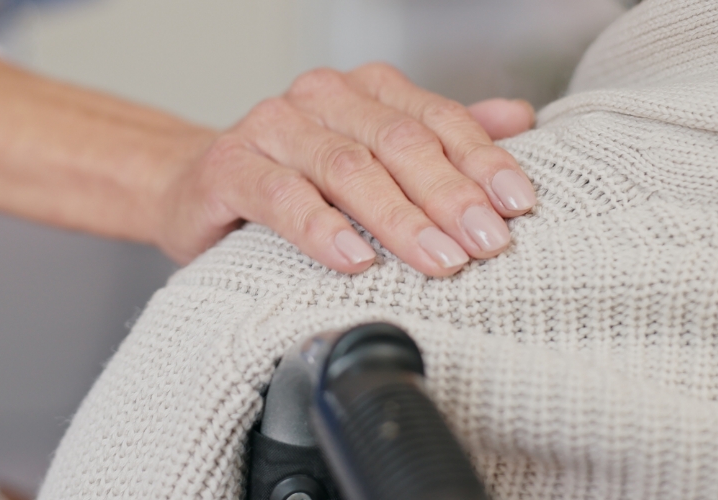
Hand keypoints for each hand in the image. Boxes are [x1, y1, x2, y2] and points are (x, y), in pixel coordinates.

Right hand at [0, 59, 534, 277]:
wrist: (196, 189)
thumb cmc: (294, 180)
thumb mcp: (373, 158)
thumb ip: (441, 137)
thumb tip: (521, 118)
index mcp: (363, 91)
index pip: (436, 119)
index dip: (482, 161)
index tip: (518, 206)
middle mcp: (319, 98)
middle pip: (398, 142)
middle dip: (449, 196)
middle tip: (486, 243)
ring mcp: (272, 128)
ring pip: (347, 167)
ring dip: (398, 218)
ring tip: (437, 259)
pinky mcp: (230, 167)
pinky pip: (282, 197)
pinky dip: (323, 229)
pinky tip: (355, 259)